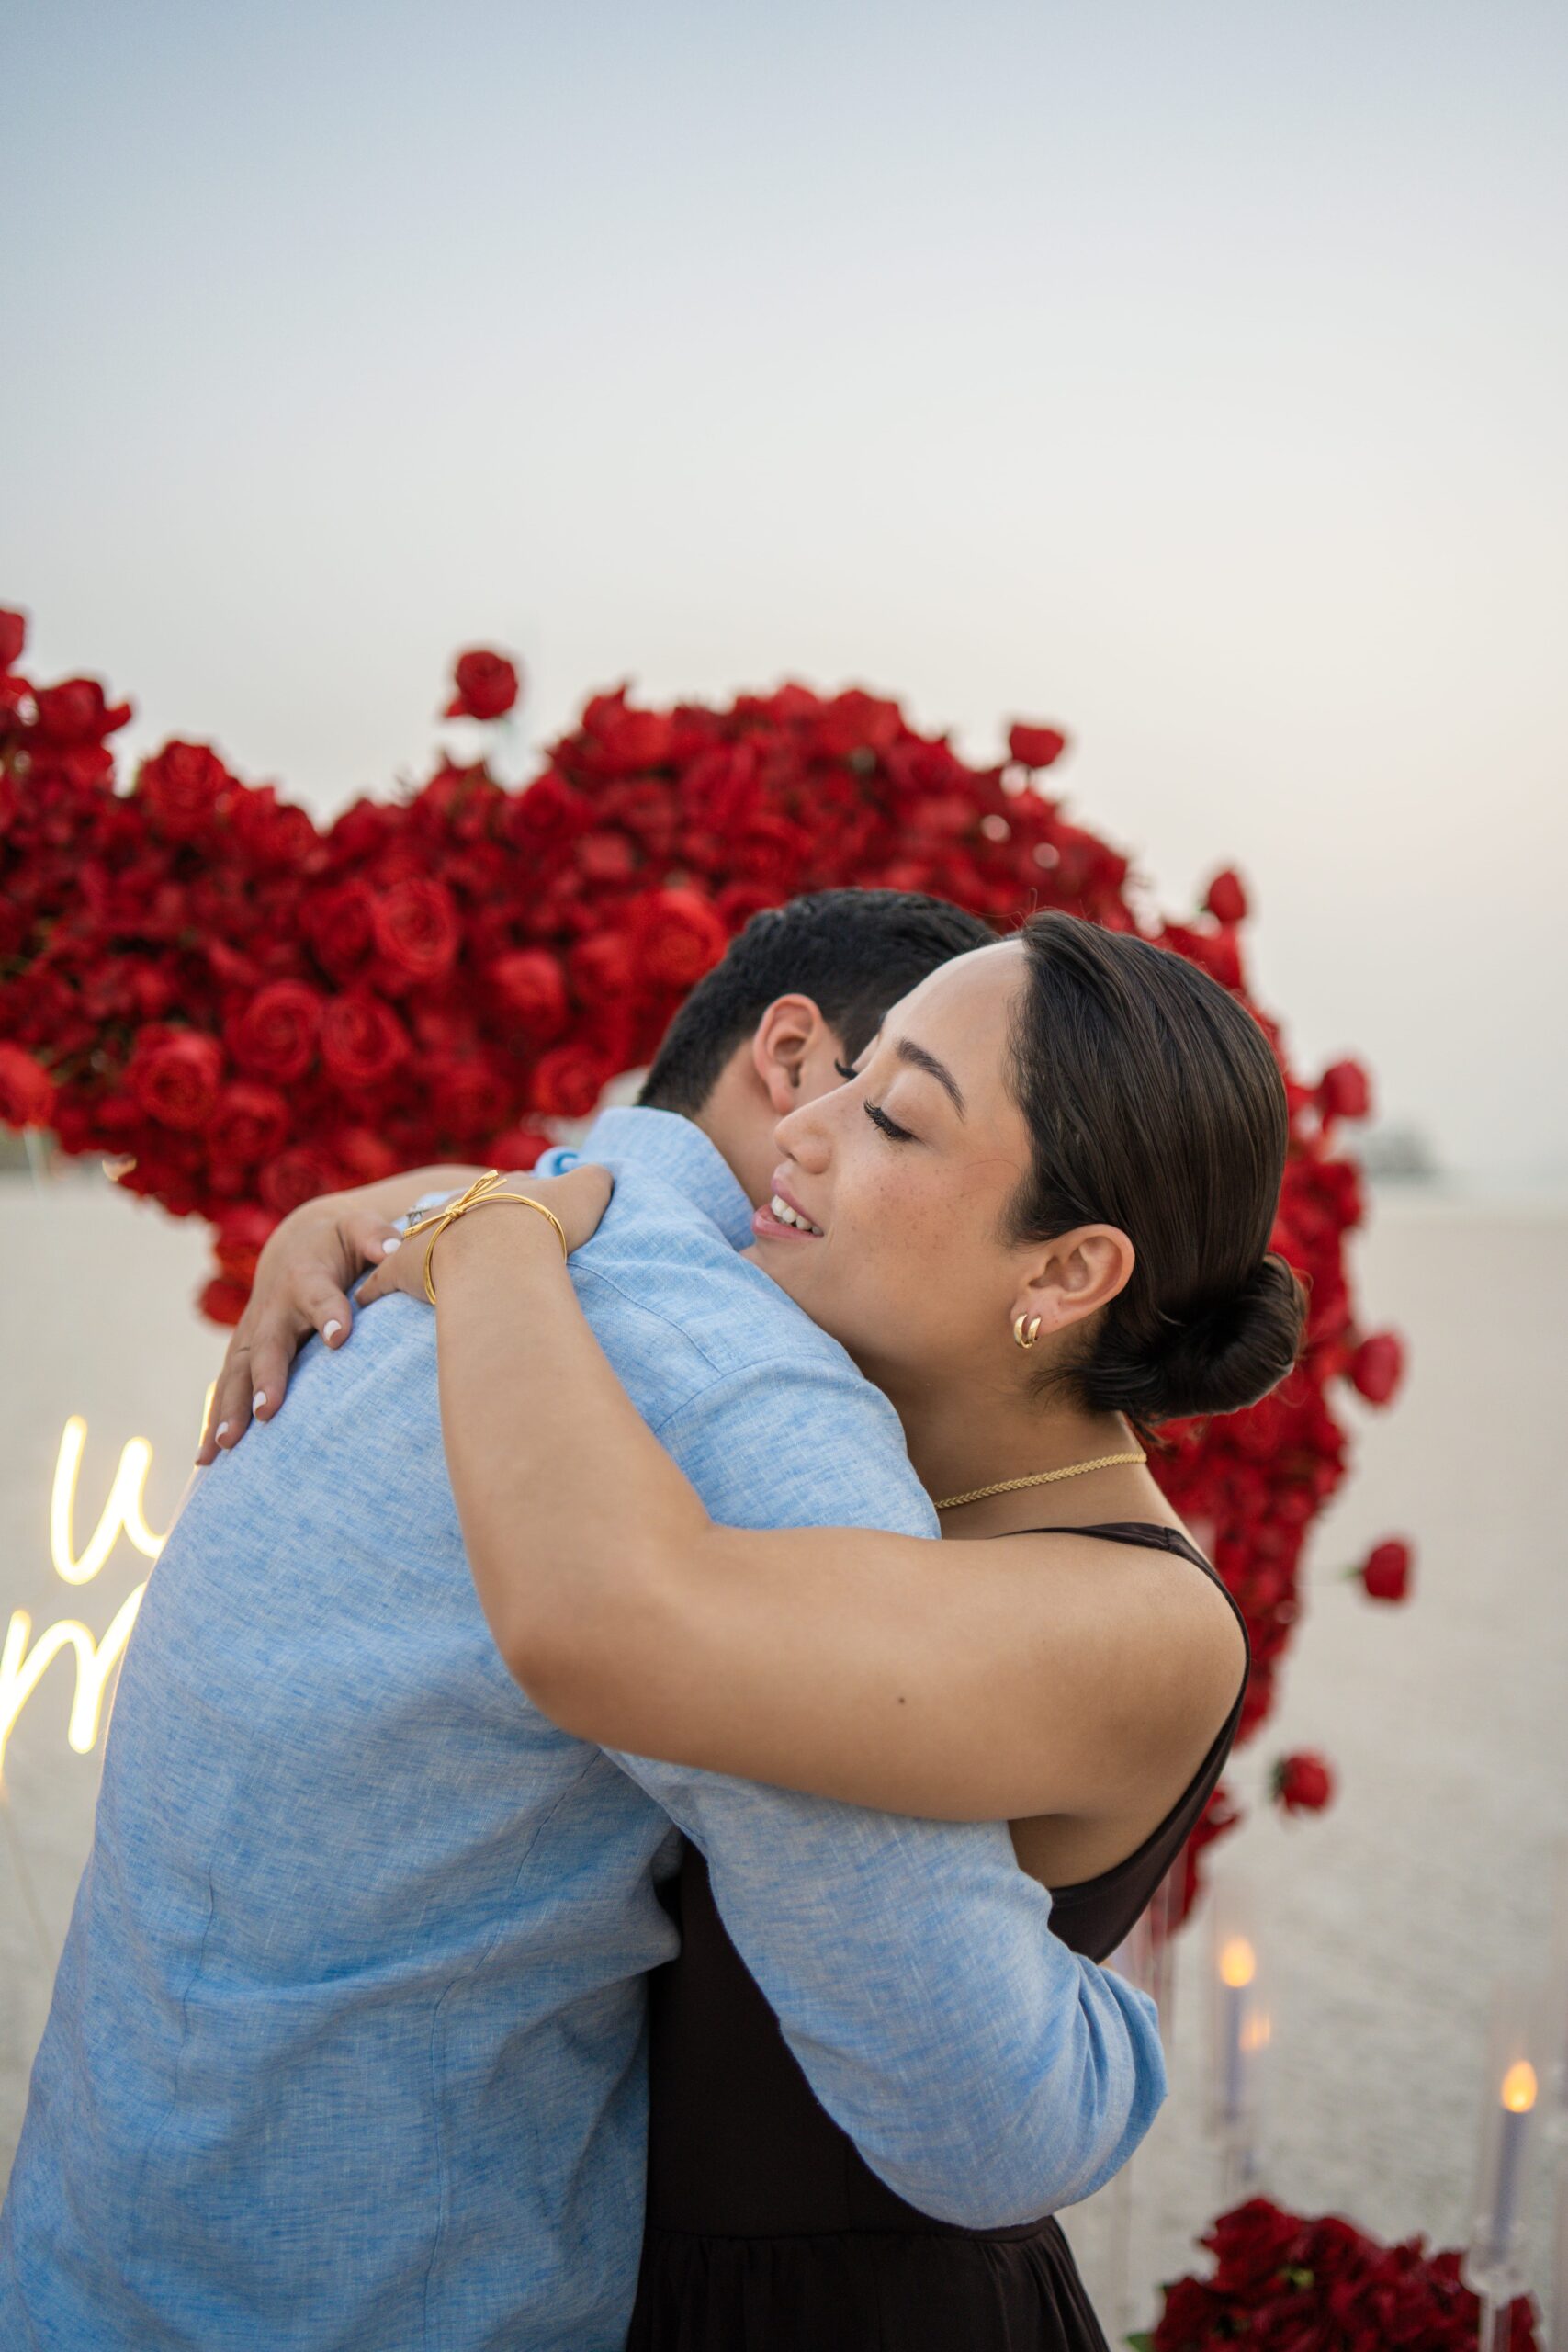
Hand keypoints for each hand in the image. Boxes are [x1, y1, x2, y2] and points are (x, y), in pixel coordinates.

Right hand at [197, 1186, 404, 1460]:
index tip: (341, 1336)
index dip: (330, 1313)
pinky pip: (225, 1390)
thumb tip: (397, 1251)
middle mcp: (273, 1310)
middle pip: (268, 1346)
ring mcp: (253, 1335)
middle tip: (268, 1412)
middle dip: (267, 1378)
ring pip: (237, 1374)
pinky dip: (214, 1422)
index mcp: (306, 1279)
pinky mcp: (243, 1356)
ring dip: (230, 1409)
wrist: (295, 1248)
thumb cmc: (337, 1245)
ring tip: (226, 1446)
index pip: (319, 1296)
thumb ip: (377, 1237)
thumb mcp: (358, 1229)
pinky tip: (207, 1460)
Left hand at [356, 1166, 613, 1309]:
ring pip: (416, 1240)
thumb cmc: (546, 1222)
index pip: (504, 1193)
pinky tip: (366, 1300)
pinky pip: (382, 1279)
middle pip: (458, 1215)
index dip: (513, 1206)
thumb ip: (595, 1178)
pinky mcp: (404, 1267)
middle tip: (469, 1248)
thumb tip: (605, 1171)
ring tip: (419, 1269)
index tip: (519, 1219)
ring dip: (417, 1252)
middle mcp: (459, 1207)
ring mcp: (428, 1235)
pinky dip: (375, 1288)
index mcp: (499, 1190)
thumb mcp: (587, 1189)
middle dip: (462, 1227)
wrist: (504, 1249)